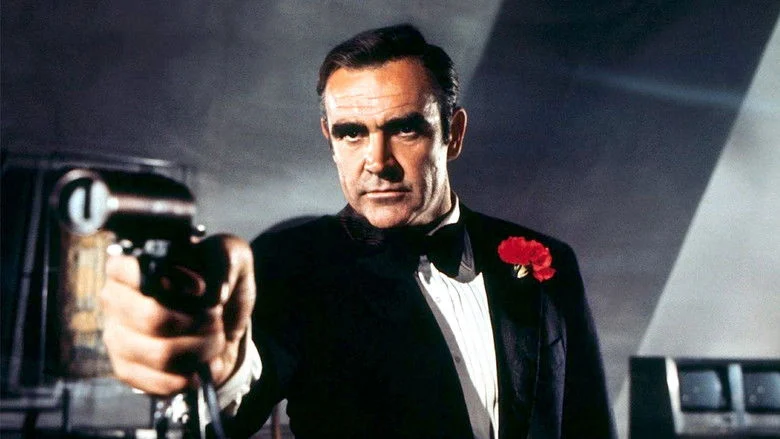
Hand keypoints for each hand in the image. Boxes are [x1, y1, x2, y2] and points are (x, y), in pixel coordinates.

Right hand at [100, 234, 255, 395]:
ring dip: (201, 350)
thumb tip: (213, 293)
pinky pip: (156, 382)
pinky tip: (200, 367)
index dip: (171, 282)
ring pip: (161, 353)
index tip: (200, 289)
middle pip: (153, 318)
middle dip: (199, 322)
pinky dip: (189, 377)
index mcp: (133, 262)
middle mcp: (115, 298)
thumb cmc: (219, 280)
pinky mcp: (126, 368)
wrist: (223, 319)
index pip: (129, 269)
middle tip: (216, 318)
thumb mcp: (231, 257)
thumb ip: (223, 263)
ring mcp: (116, 335)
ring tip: (214, 341)